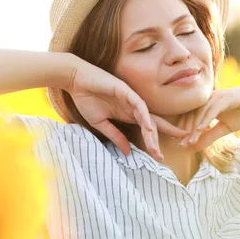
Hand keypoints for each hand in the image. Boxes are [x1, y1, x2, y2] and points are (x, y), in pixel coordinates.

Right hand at [67, 60, 187, 160]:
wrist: (75, 81)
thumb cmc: (86, 99)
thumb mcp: (100, 124)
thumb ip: (115, 136)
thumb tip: (127, 152)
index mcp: (128, 114)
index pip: (147, 129)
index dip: (154, 141)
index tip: (160, 156)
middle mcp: (133, 107)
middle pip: (152, 125)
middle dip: (160, 140)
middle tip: (164, 157)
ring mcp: (131, 99)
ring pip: (147, 118)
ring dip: (152, 134)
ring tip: (156, 149)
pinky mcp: (126, 90)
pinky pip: (139, 105)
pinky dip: (145, 116)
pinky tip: (149, 128)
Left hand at [183, 78, 239, 150]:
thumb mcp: (225, 128)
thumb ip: (210, 136)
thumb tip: (194, 147)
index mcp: (205, 105)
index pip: (190, 118)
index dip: (184, 131)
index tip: (179, 144)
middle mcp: (207, 99)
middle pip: (192, 115)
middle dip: (185, 130)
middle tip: (180, 145)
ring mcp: (216, 97)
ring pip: (200, 113)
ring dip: (194, 127)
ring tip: (189, 141)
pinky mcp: (226, 98)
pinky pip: (212, 109)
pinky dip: (206, 119)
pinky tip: (201, 129)